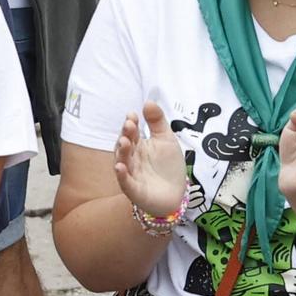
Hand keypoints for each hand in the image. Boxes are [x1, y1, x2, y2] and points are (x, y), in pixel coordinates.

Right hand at [113, 102, 188, 218]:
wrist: (175, 194)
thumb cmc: (168, 166)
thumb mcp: (166, 140)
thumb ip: (157, 122)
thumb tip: (148, 101)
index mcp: (138, 145)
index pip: (131, 132)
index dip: (130, 124)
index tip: (132, 115)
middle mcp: (131, 158)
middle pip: (125, 145)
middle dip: (126, 135)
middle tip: (130, 125)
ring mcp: (131, 174)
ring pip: (123, 161)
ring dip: (122, 152)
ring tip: (124, 142)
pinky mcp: (134, 190)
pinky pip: (125, 182)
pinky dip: (121, 175)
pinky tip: (120, 167)